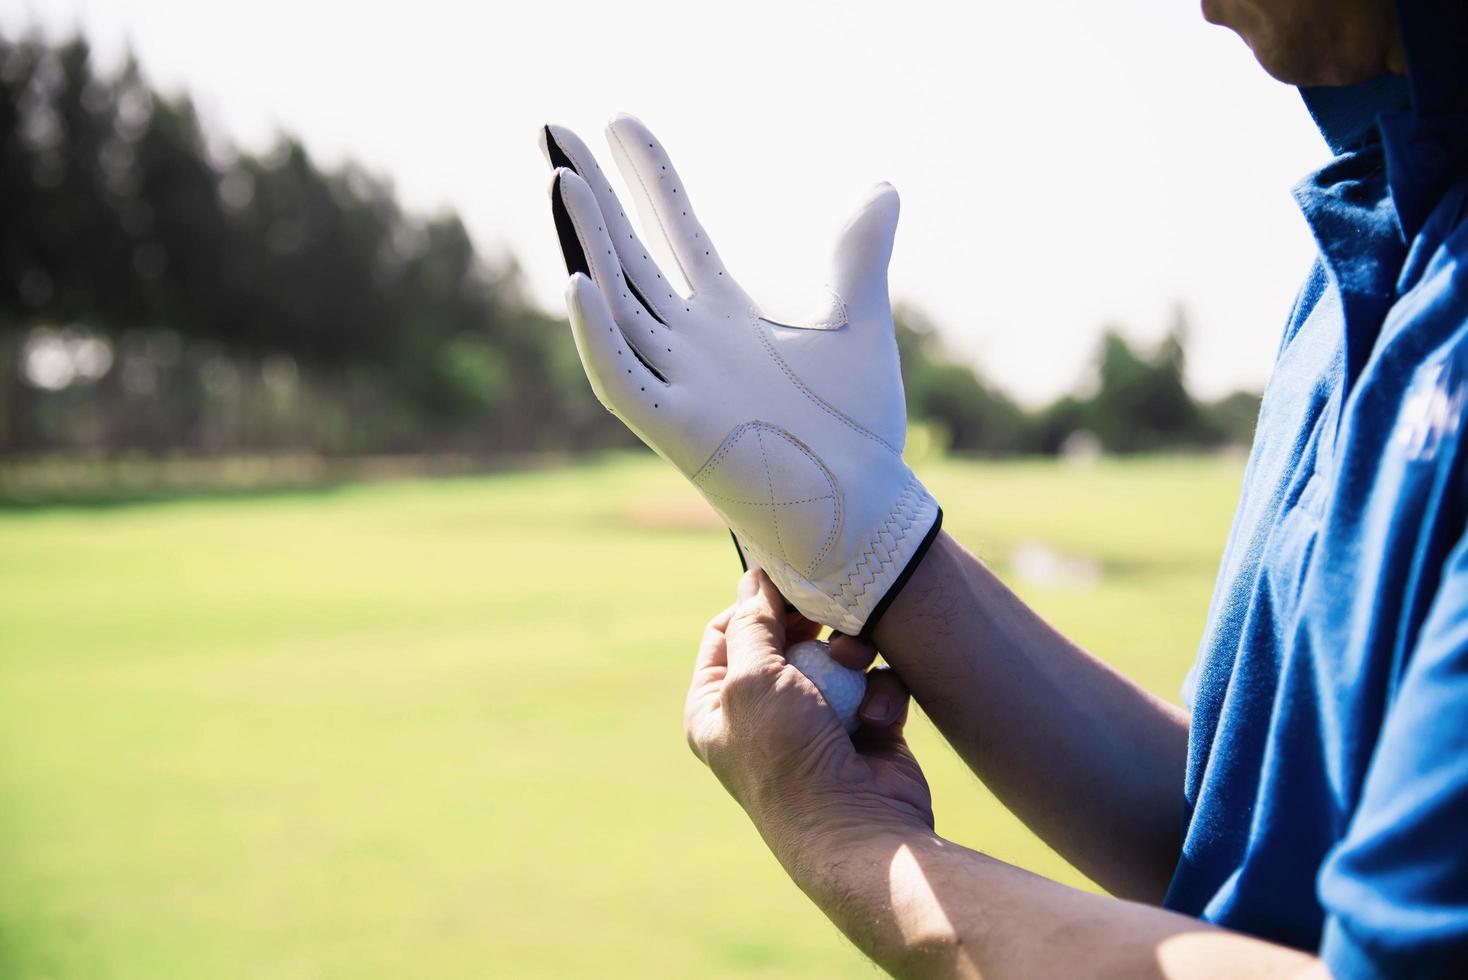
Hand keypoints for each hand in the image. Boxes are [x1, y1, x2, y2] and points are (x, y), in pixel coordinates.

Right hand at [540, 116, 940, 636]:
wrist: (866, 509)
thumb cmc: (858, 430)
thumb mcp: (857, 323)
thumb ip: (858, 255)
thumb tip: (882, 187)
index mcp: (729, 321)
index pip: (678, 237)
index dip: (651, 182)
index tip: (623, 124)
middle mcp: (694, 348)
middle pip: (630, 259)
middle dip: (596, 199)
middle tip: (558, 132)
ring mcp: (680, 387)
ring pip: (617, 306)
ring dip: (588, 247)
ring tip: (563, 181)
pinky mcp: (680, 432)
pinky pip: (623, 381)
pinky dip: (598, 338)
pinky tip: (579, 283)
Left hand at [684, 570, 932, 858]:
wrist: (857, 827)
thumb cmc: (788, 755)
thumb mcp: (752, 677)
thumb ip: (752, 622)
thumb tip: (755, 578)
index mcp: (715, 707)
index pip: (725, 633)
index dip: (753, 605)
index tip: (782, 585)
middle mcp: (762, 714)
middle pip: (786, 639)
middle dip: (810, 627)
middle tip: (825, 615)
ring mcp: (815, 724)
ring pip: (836, 656)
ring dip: (850, 655)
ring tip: (855, 663)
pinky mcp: (866, 731)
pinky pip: (874, 685)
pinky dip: (880, 692)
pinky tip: (879, 713)